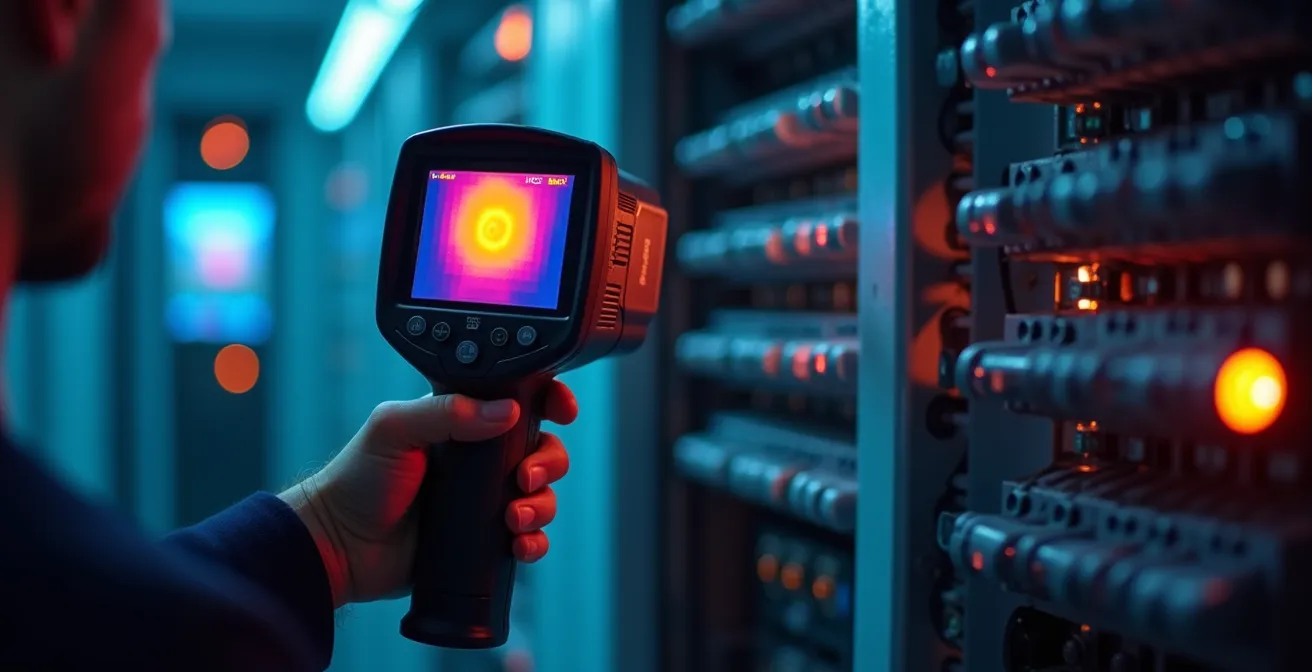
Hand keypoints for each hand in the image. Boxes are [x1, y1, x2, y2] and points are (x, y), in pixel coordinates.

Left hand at [281, 382, 577, 607]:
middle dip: (548, 463)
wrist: (339, 545)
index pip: (518, 402)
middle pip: (542, 450)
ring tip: (513, 518)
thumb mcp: (395, 428)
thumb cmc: (357, 479)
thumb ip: (447, 411)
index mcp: (462, 422)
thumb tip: (505, 411)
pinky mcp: (484, 540)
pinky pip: (528, 538)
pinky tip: (519, 544)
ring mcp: (484, 500)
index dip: (548, 402)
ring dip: (542, 505)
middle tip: (524, 478)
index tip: (561, 411)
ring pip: (542, 496)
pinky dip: (534, 541)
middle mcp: (480, 459)